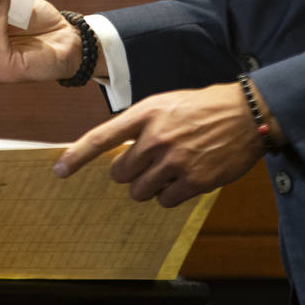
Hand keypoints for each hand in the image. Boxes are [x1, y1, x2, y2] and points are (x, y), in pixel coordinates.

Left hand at [53, 83, 263, 207]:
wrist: (245, 114)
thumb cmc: (203, 107)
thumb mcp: (165, 103)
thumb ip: (140, 125)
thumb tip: (118, 152)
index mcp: (146, 114)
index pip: (102, 137)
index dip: (77, 156)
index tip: (59, 171)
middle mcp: (156, 137)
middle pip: (120, 173)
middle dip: (130, 172)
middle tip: (150, 161)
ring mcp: (175, 160)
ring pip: (140, 191)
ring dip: (149, 186)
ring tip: (169, 169)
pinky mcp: (194, 180)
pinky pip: (165, 200)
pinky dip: (170, 194)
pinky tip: (184, 178)